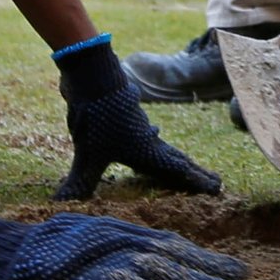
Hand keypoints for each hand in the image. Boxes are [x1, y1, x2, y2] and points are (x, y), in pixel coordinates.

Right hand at [0, 202, 244, 279]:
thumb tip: (119, 273)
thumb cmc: (28, 257)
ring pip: (168, 271)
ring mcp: (110, 259)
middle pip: (174, 253)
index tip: (219, 267)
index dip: (195, 256)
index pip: (163, 243)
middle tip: (243, 279)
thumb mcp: (73, 248)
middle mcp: (118, 241)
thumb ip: (99, 256)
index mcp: (113, 233)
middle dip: (209, 267)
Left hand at [52, 34, 223, 197]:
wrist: (93, 76)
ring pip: (164, 146)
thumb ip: (80, 180)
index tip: (217, 188)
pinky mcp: (126, 117)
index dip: (196, 181)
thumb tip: (62, 203)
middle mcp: (148, 140)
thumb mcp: (87, 154)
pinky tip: (153, 136)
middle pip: (177, 159)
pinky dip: (157, 142)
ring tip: (185, 164)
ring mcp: (139, 127)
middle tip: (214, 180)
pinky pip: (149, 135)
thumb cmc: (96, 116)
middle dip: (194, 172)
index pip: (177, 171)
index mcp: (146, 151)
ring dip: (176, 158)